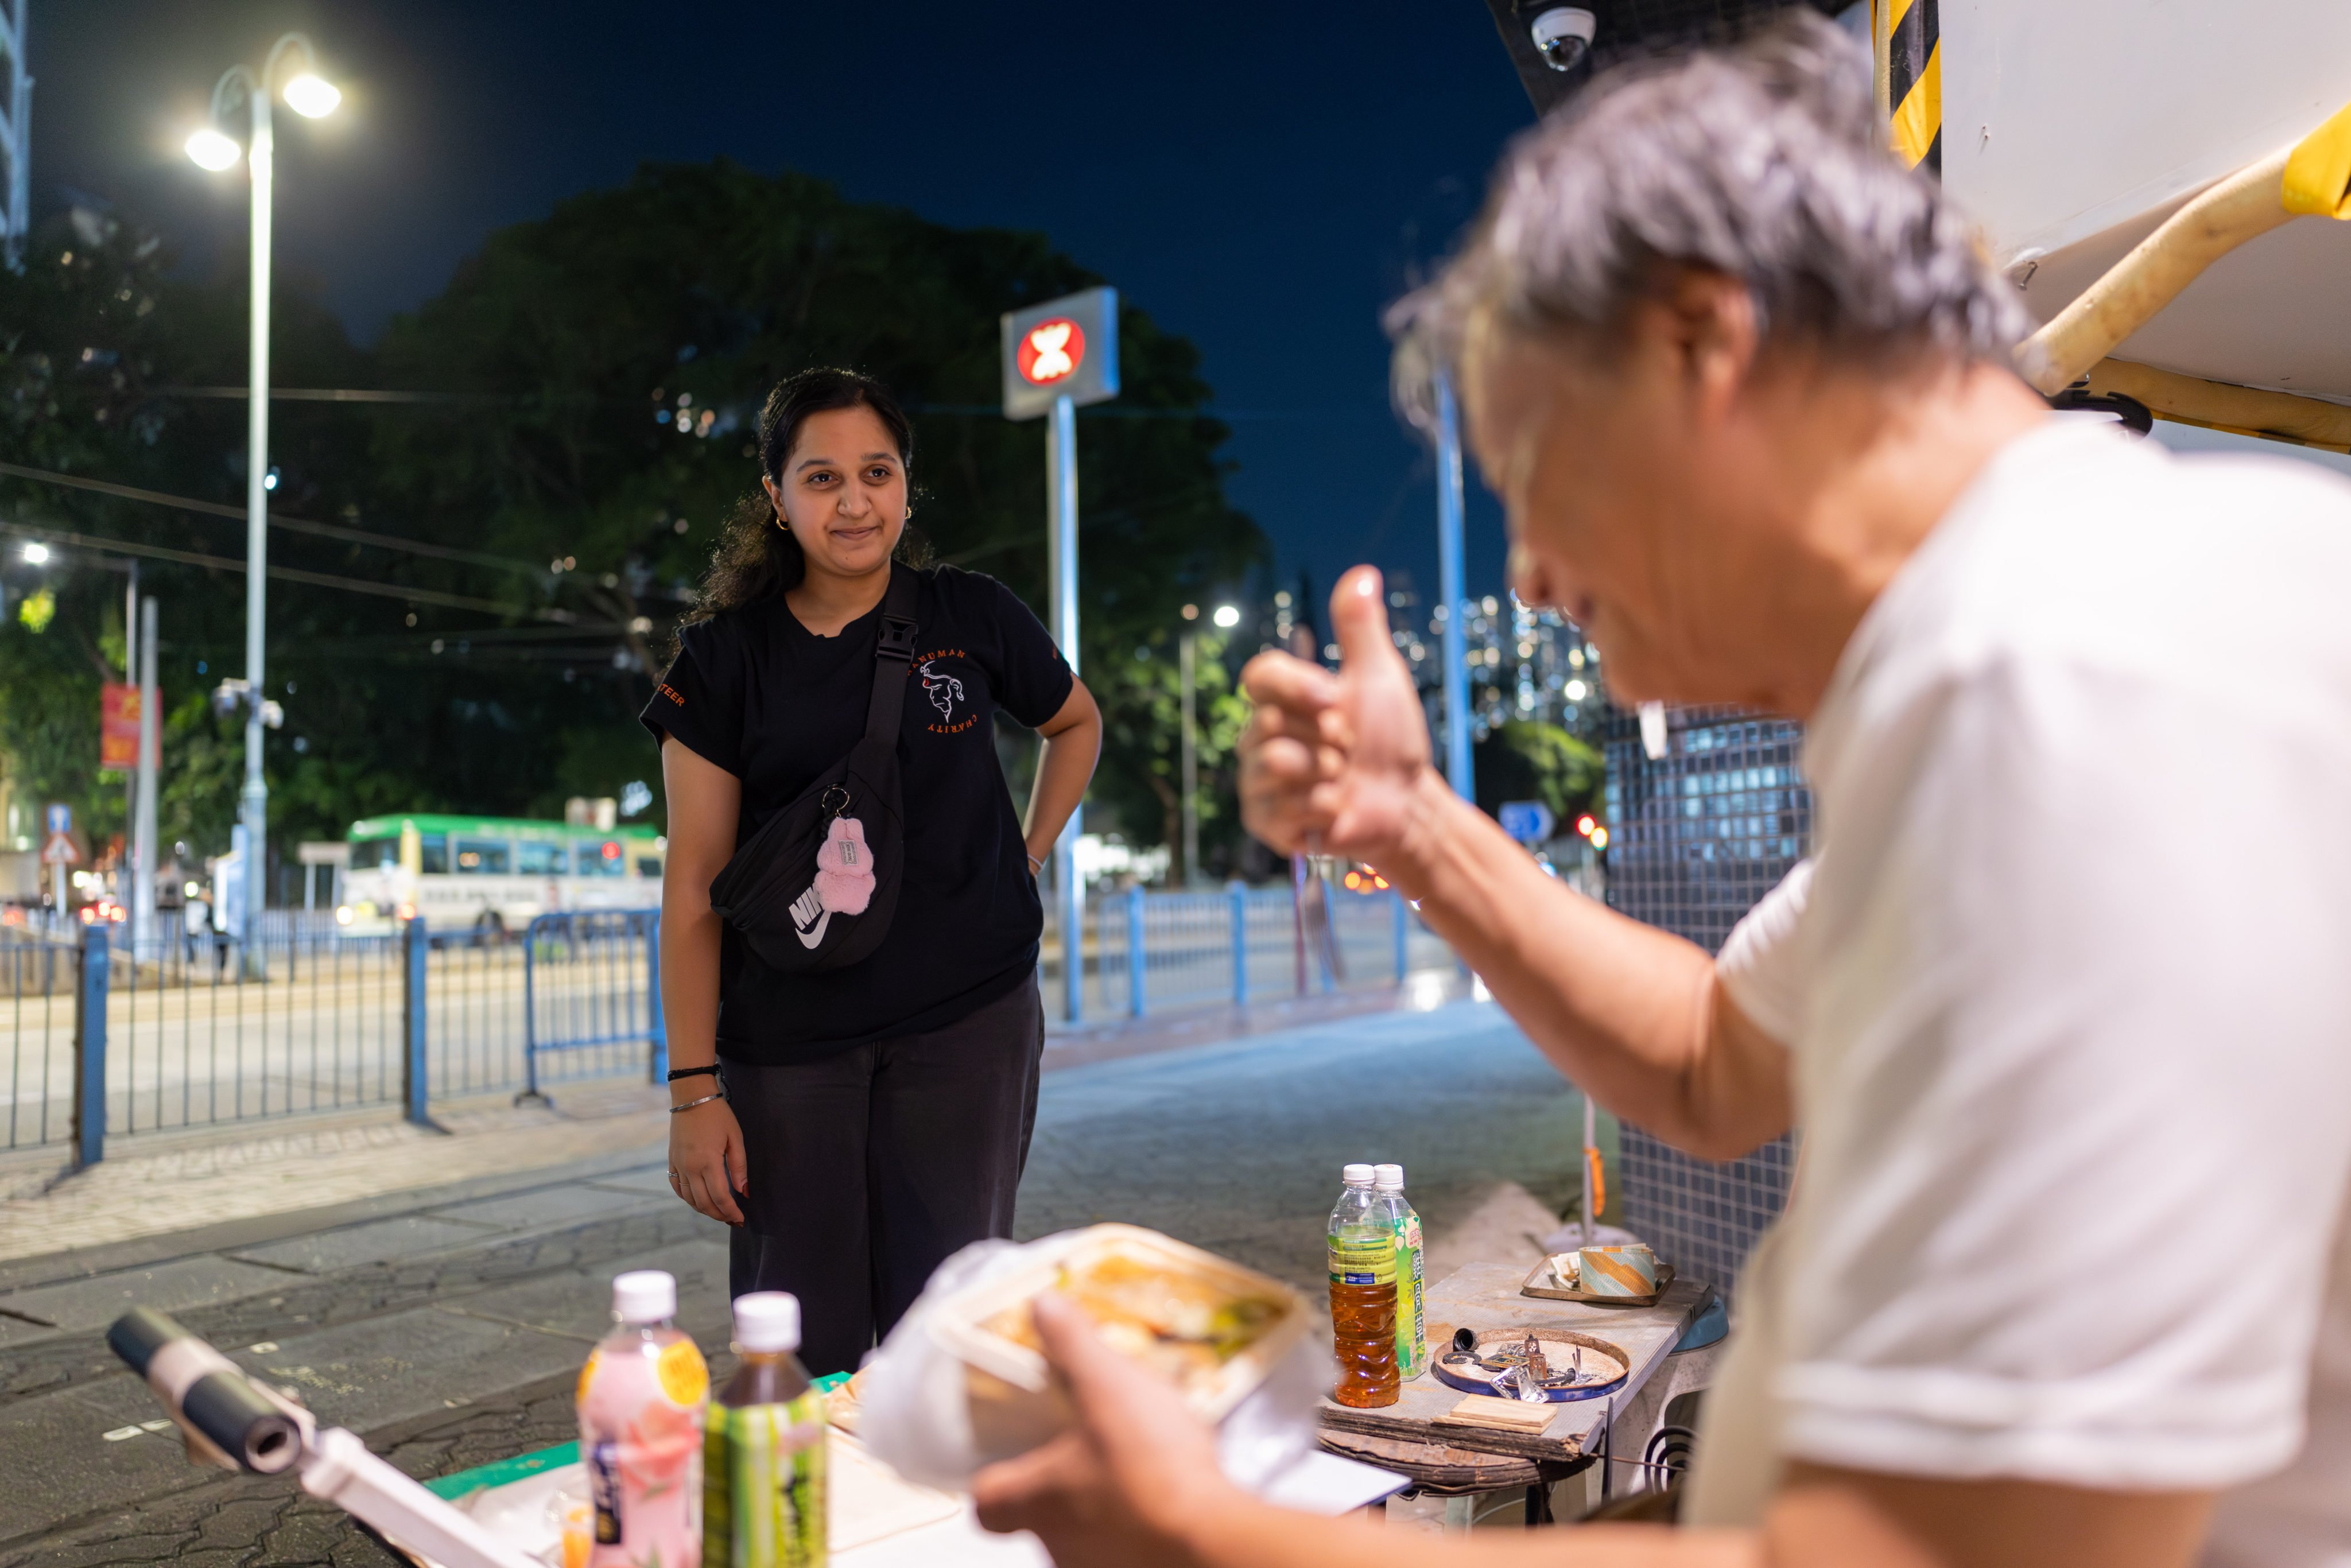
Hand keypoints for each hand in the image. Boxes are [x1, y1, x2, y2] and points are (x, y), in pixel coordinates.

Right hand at [666, 1093, 747, 1224]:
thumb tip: (743, 1191)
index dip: (731, 1211)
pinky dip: (688, 1199)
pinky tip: (699, 1201)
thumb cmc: (717, 1115)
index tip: (740, 1219)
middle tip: (732, 1219)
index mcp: (708, 1161)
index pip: (720, 1197)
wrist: (691, 1097)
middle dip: (719, 1215)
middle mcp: (690, 1167)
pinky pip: (677, 1188)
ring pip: (689, 1199)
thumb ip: (739, 1167)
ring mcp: (678, 1166)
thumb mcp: (735, 1138)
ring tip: (719, 1212)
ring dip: (704, 1210)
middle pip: (704, 1203)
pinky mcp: (671, 1162)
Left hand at [971, 1295, 1240, 1567]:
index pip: (985, 1502)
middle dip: (1064, 1480)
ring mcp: (1096, 1567)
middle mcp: (1055, 1545)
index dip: (997, 1473)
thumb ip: (1071, 1342)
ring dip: (1106, 1502)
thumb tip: (1043, 1305)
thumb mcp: (1106, 1383)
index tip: (1017, 1448)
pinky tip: (1174, 1493)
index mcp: (1033, 1499)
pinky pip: (1130, 1545)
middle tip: (1097, 1443)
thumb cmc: (1146, 1466)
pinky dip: (1144, 1521)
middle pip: (1040, 1513)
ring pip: (1087, 1532)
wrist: (1210, 1540)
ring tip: (1144, 1463)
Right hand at [1240, 566, 1433, 865]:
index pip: (1260, 676)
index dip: (1298, 688)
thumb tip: (1363, 573)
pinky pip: (1281, 809)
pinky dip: (1321, 809)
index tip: (1336, 701)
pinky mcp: (1264, 821)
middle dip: (1325, 737)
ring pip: (1276, 765)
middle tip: (1348, 748)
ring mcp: (1258, 781)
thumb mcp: (1379, 676)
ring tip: (1342, 779)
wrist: (1407, 802)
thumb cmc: (1391, 738)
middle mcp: (1260, 736)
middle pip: (1269, 723)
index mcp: (1281, 699)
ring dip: (1325, 775)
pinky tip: (1336, 809)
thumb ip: (1360, 629)